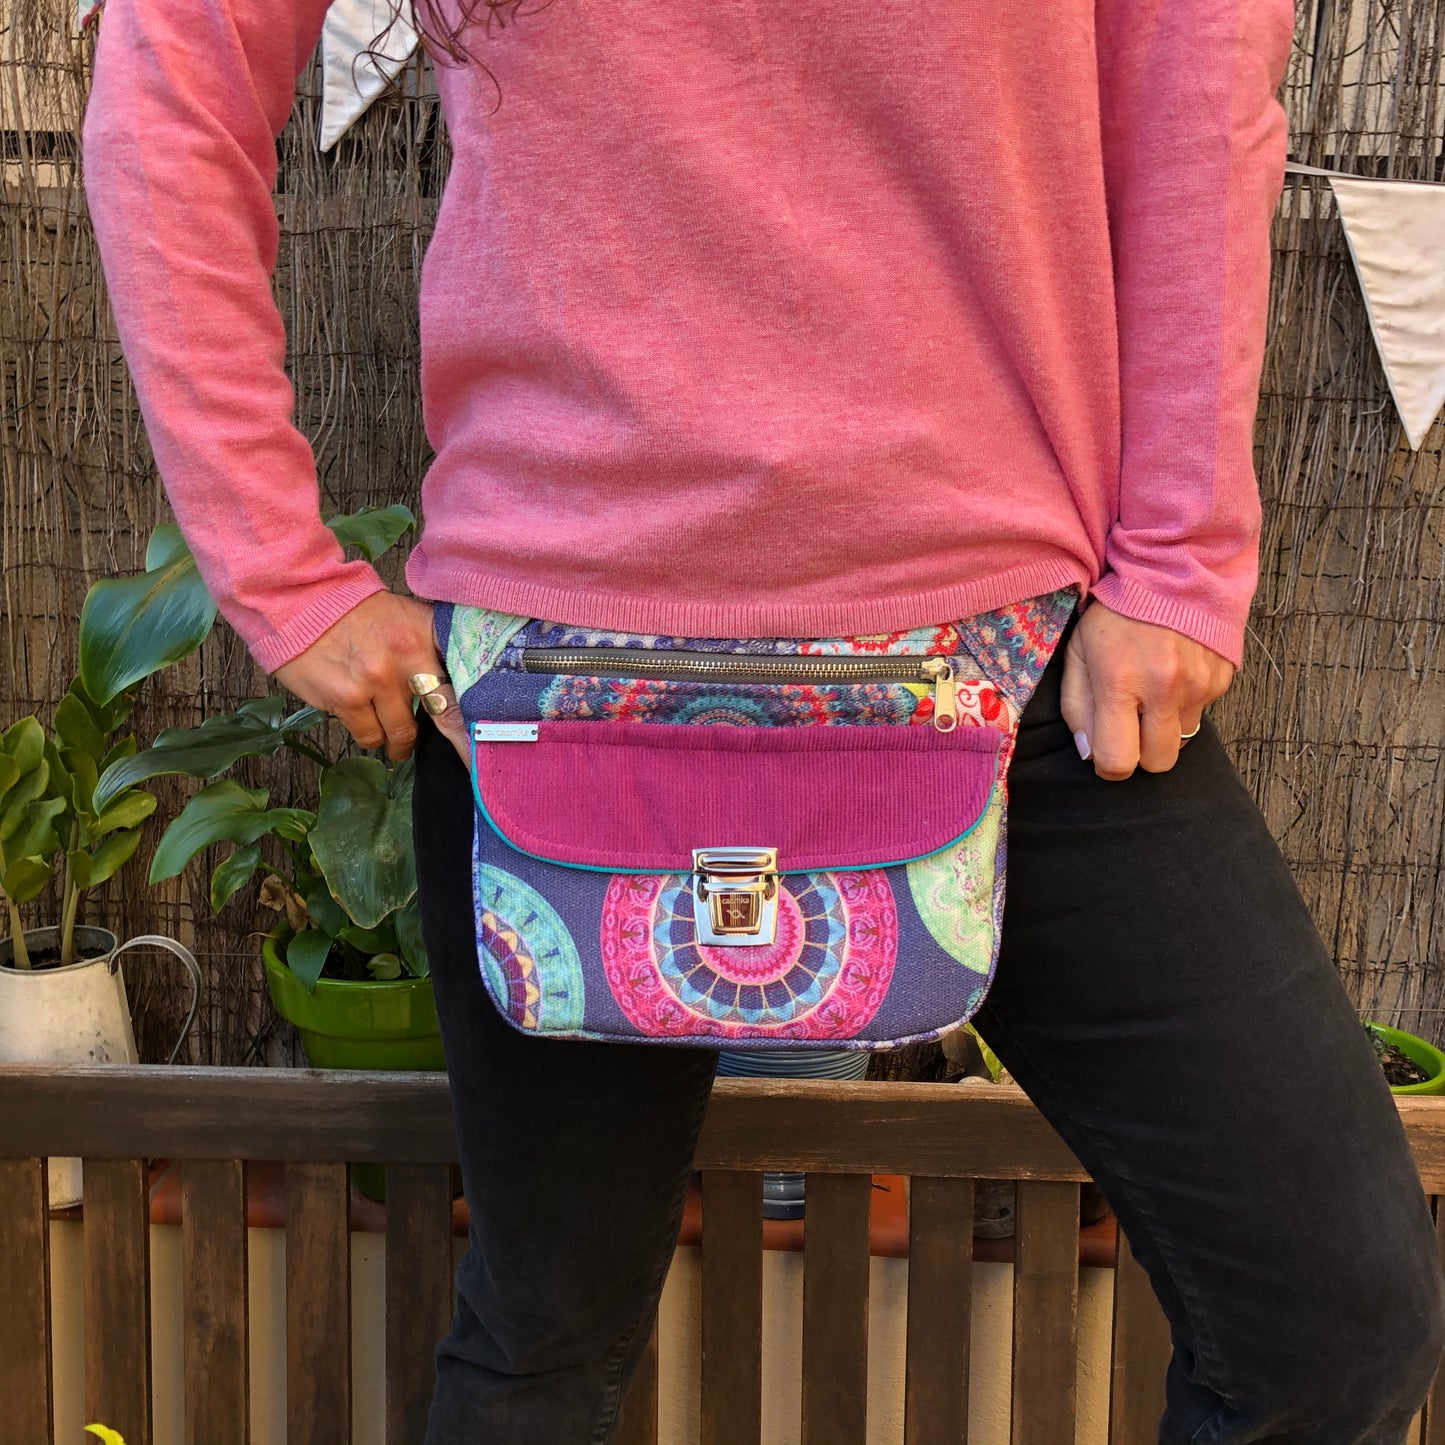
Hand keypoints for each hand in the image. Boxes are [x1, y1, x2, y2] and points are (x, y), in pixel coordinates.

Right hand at [272, 592, 470, 765]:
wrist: (303, 601)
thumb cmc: (360, 612)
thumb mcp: (408, 616)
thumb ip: (436, 645)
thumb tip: (464, 681)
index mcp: (425, 634)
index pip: (462, 680)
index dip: (474, 718)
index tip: (483, 744)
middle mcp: (404, 658)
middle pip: (442, 714)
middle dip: (450, 738)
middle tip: (449, 748)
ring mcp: (374, 681)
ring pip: (399, 733)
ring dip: (397, 739)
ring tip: (394, 736)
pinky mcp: (344, 699)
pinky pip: (368, 735)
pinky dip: (370, 734)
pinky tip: (367, 723)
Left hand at [1060, 602, 1234, 779]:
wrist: (1173, 570)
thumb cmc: (1115, 613)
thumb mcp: (1079, 652)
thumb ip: (1077, 706)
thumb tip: (1088, 754)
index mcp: (1120, 682)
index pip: (1119, 761)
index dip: (1109, 765)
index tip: (1106, 750)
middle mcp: (1163, 688)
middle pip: (1158, 764)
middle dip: (1140, 754)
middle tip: (1129, 726)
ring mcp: (1198, 685)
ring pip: (1181, 740)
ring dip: (1163, 727)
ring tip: (1151, 691)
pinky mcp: (1221, 680)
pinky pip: (1200, 713)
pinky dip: (1184, 704)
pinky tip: (1173, 673)